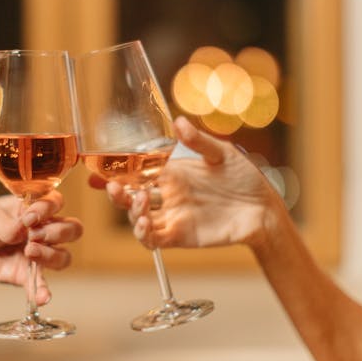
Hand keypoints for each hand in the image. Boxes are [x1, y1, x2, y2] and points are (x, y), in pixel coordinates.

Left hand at [0, 190, 81, 303]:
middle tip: (33, 235)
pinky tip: (42, 297)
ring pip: (64, 256)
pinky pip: (42, 284)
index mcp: (34, 208)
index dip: (47, 208)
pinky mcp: (29, 275)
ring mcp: (39, 253)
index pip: (56, 202)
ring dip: (51, 255)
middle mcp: (43, 229)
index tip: (29, 217)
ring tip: (28, 252)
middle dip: (57, 232)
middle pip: (72, 229)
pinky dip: (44, 291)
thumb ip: (4, 223)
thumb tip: (20, 230)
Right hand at [91, 116, 283, 249]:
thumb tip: (179, 122)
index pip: (137, 170)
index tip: (98, 168)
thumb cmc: (245, 178)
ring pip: (138, 218)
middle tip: (111, 186)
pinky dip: (143, 233)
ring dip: (131, 212)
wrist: (264, 209)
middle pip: (131, 195)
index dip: (116, 169)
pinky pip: (153, 238)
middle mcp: (168, 195)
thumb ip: (199, 141)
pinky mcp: (180, 236)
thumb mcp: (222, 154)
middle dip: (115, 192)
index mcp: (173, 173)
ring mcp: (172, 216)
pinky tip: (143, 223)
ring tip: (138, 202)